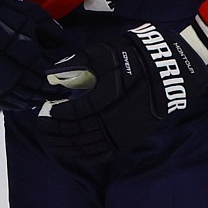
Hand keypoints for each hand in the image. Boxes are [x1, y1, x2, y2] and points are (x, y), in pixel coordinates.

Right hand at [0, 0, 79, 109]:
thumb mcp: (30, 14)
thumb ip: (53, 33)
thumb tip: (72, 49)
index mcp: (26, 53)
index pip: (50, 75)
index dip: (62, 81)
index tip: (72, 84)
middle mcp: (12, 71)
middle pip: (37, 89)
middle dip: (52, 92)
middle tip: (63, 94)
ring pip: (22, 99)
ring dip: (36, 99)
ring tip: (46, 97)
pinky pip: (4, 102)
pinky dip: (18, 104)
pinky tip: (26, 101)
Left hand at [27, 19, 207, 167]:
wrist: (167, 72)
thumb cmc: (135, 58)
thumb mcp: (105, 52)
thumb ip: (78, 61)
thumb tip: (55, 72)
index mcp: (108, 99)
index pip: (75, 113)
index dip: (58, 113)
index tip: (48, 109)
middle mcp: (114, 120)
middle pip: (77, 133)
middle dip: (55, 131)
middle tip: (41, 126)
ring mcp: (122, 133)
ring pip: (87, 147)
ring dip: (65, 146)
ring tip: (49, 140)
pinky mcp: (128, 140)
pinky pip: (102, 154)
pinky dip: (83, 155)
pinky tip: (71, 152)